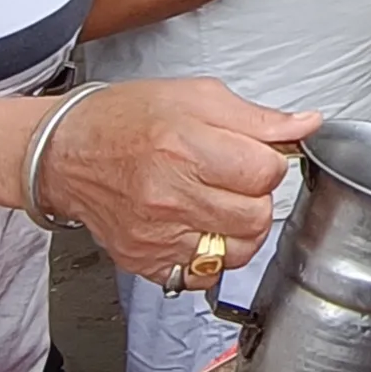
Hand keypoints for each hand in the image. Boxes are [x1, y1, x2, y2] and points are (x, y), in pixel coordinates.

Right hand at [28, 77, 318, 283]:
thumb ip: (256, 117)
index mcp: (185, 147)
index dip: (268, 162)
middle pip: (257, 216)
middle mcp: (170, 196)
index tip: (252, 156)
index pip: (266, 173)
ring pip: (238, 251)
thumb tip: (306, 125)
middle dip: (256, 197)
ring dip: (239, 229)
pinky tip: (196, 227)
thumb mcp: (195, 97)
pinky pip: (204, 274)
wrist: (65, 153)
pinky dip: (210, 255)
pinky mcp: (147, 261)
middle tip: (234, 180)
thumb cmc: (125, 119)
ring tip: (218, 204)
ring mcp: (157, 235)